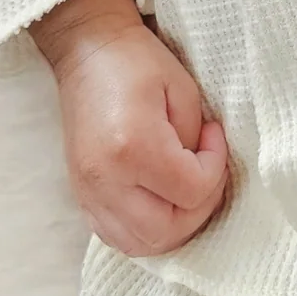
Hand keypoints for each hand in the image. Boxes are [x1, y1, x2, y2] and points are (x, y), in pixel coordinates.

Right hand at [31, 0, 230, 255]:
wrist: (87, 50)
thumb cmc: (137, 62)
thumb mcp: (183, 90)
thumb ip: (198, 141)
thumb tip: (204, 173)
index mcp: (133, 147)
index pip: (191, 192)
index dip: (215, 168)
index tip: (213, 137)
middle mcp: (105, 178)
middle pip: (165, 231)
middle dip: (199, 209)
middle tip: (206, 174)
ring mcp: (88, 191)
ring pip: (140, 244)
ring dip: (173, 228)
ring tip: (185, 193)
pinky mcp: (81, 195)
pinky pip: (116, 237)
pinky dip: (144, 231)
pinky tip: (159, 204)